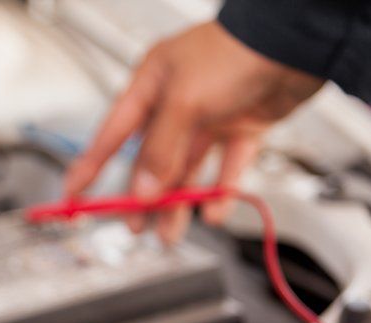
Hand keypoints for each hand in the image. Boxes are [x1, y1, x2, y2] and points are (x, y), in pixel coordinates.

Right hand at [64, 21, 323, 243]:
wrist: (297, 42)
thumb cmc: (236, 51)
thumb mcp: (185, 101)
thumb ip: (160, 150)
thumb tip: (143, 190)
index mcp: (151, 85)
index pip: (111, 134)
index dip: (90, 167)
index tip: (73, 196)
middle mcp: (178, 103)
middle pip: (151, 161)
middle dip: (144, 197)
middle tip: (136, 226)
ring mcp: (211, 115)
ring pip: (187, 169)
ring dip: (179, 202)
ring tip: (172, 232)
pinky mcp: (241, 126)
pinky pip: (225, 166)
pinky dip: (219, 189)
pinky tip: (213, 209)